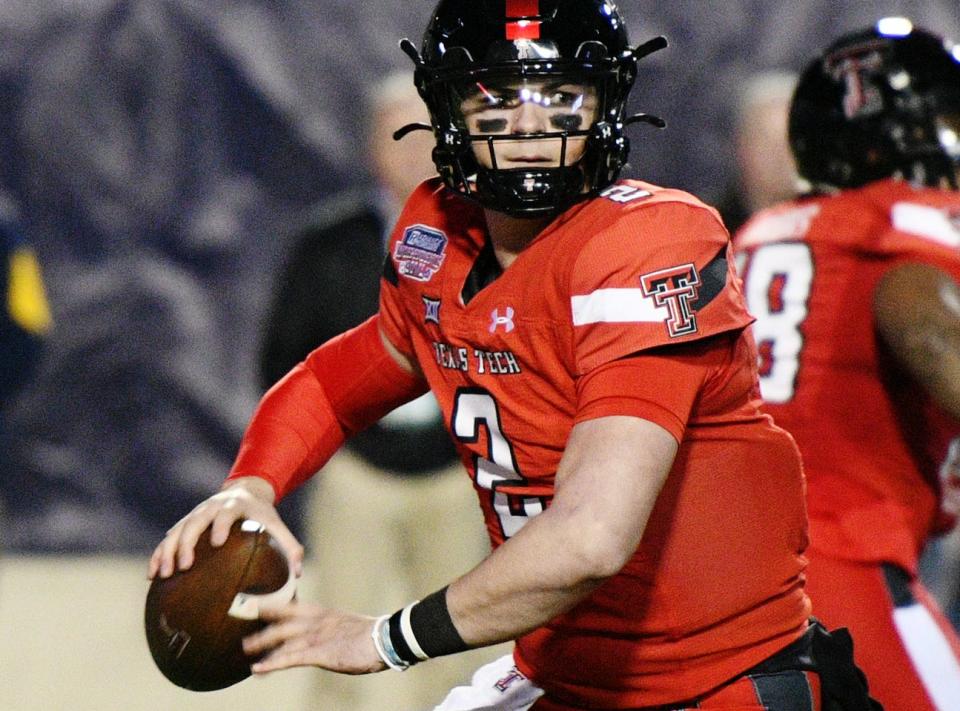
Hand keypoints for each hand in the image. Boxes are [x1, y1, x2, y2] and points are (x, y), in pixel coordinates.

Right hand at [147, 476, 303, 579]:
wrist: (244, 492)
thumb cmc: (262, 515)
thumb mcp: (276, 525)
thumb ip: (289, 546)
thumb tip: (298, 574)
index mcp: (233, 506)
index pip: (224, 514)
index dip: (220, 526)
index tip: (217, 541)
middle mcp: (210, 508)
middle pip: (194, 523)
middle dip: (187, 543)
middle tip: (184, 567)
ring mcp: (194, 515)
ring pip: (176, 532)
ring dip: (167, 552)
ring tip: (162, 574)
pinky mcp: (185, 524)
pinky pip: (168, 539)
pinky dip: (159, 554)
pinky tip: (152, 574)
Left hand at [243, 603, 386, 674]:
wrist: (384, 639)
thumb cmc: (368, 634)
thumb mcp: (344, 625)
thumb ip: (328, 627)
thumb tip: (323, 631)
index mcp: (322, 612)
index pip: (291, 605)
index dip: (271, 604)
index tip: (254, 603)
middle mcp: (315, 621)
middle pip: (281, 619)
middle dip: (260, 621)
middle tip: (241, 620)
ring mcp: (316, 637)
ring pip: (282, 638)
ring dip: (262, 643)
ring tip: (244, 648)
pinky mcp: (320, 654)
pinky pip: (291, 659)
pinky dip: (273, 664)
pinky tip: (258, 669)